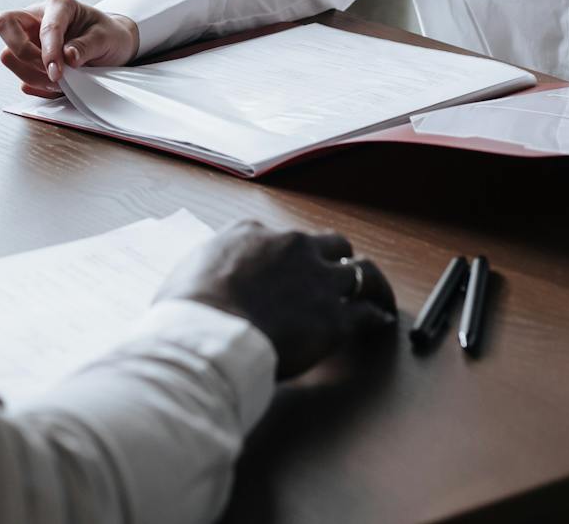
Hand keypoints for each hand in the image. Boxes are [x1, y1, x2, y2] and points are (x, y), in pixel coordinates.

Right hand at [0, 0, 138, 97]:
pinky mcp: (28, 59)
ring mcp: (28, 38)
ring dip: (31, 74)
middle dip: (24, 54)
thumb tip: (68, 57)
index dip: (48, 50)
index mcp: (59, 4)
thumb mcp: (106, 38)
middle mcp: (36, 17)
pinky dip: (35, 85)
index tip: (58, 72)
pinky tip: (56, 86)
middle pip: (4, 25)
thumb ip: (86, 46)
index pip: (44, 25)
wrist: (110, 46)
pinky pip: (19, 74)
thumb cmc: (107, 35)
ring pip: (8, 55)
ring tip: (60, 82)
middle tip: (51, 71)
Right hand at [157, 220, 396, 377]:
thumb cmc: (188, 309)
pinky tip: (379, 319)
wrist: (208, 334)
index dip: (289, 255)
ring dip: (362, 282)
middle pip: (330, 243)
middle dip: (335, 257)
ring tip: (370, 292)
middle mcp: (292, 247)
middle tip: (335, 272)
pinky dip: (375, 314)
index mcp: (253, 233)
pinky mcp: (335, 317)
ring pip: (357, 271)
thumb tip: (207, 279)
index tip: (289, 268)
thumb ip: (210, 267)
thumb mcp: (189, 270)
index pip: (281, 238)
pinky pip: (367, 311)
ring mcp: (318, 280)